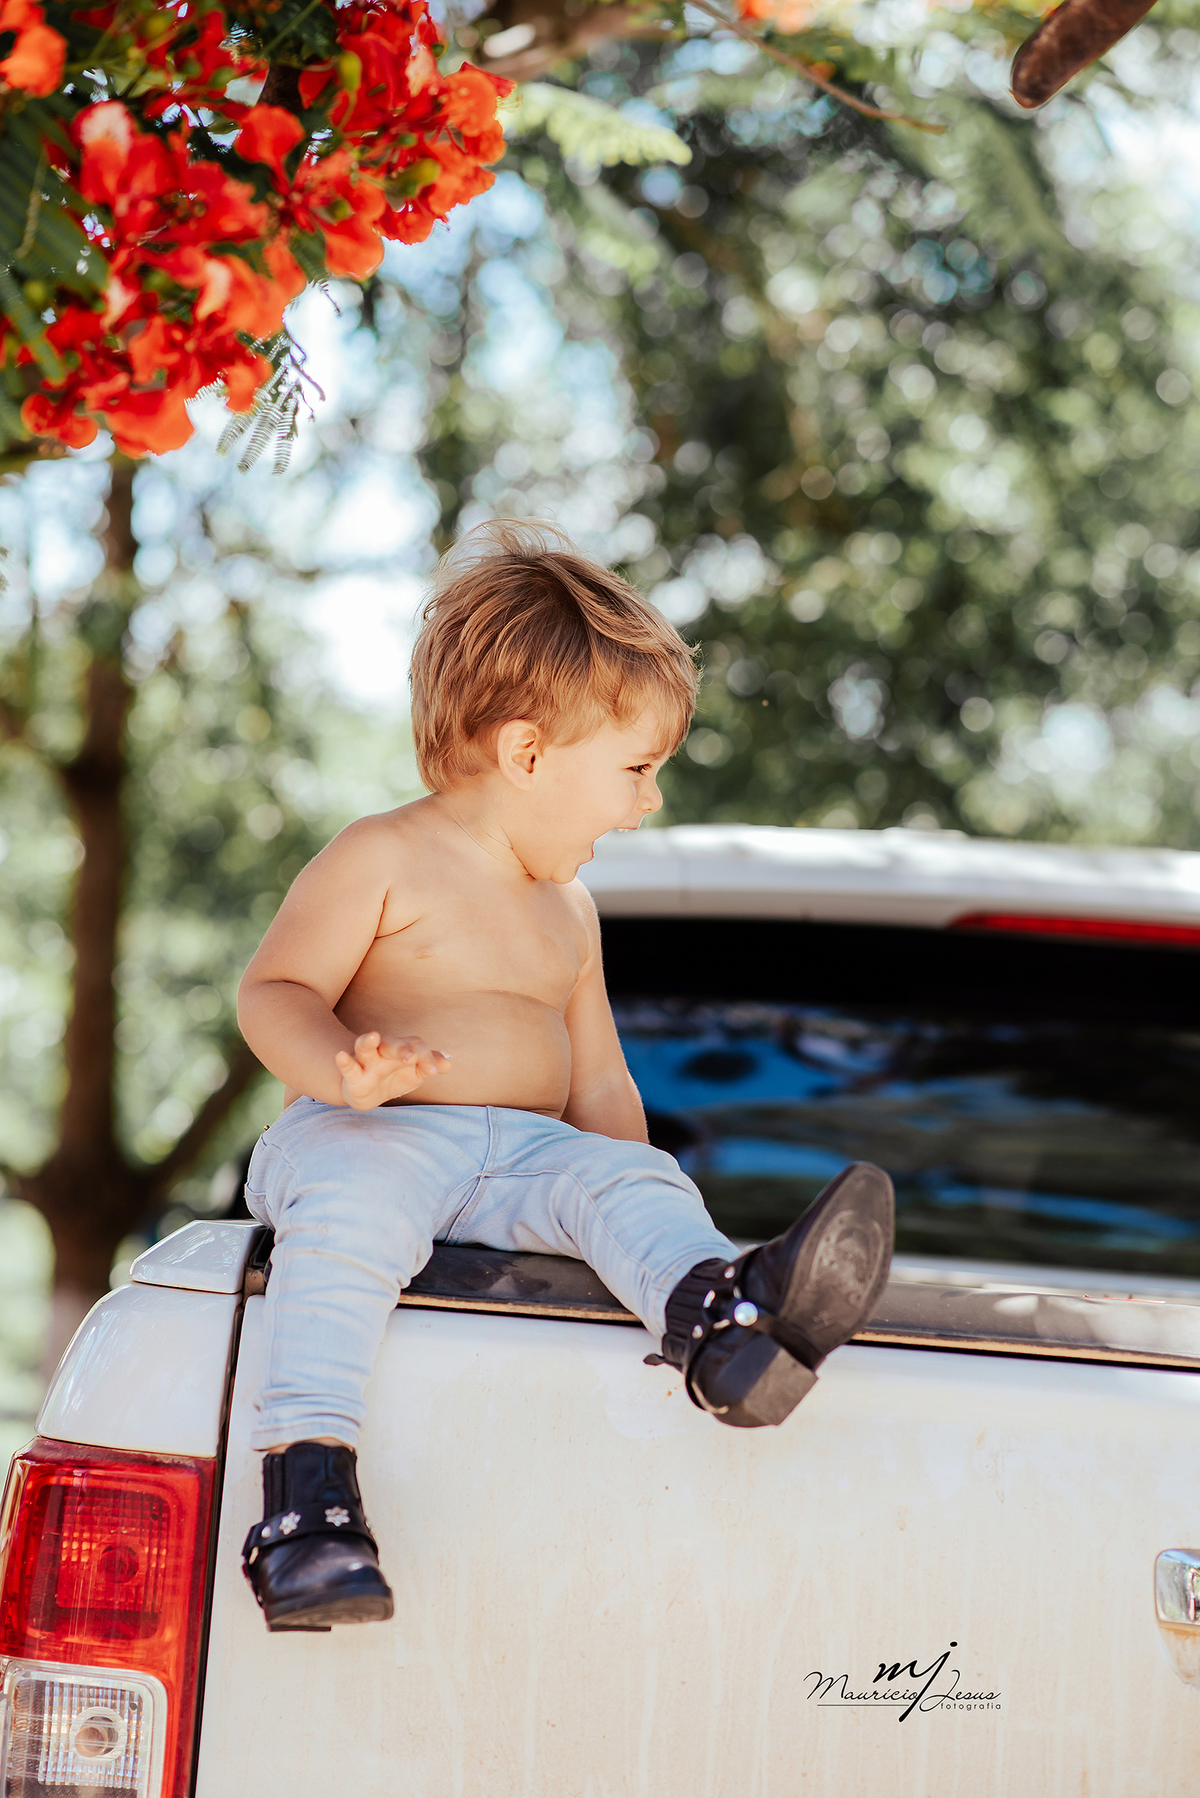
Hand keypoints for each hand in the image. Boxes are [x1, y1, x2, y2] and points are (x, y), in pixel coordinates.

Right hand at [335, 1032, 449, 1110]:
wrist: (370, 1091)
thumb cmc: (396, 1075)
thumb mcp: (415, 1072)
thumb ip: (429, 1066)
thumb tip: (449, 1062)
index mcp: (402, 1049)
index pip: (415, 1047)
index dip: (426, 1057)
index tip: (434, 1071)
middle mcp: (384, 1051)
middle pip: (392, 1044)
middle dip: (401, 1049)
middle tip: (410, 1057)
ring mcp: (366, 1061)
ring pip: (365, 1047)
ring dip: (368, 1041)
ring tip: (373, 1036)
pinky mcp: (352, 1074)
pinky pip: (348, 1065)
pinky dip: (344, 1061)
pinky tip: (341, 1055)